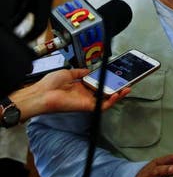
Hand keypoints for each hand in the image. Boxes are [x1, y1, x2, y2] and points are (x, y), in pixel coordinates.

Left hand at [10, 69, 130, 120]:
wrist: (42, 93)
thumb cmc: (49, 84)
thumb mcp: (67, 73)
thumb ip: (80, 72)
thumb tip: (88, 70)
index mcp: (80, 86)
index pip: (98, 84)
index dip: (107, 80)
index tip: (115, 75)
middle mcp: (85, 94)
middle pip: (104, 92)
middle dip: (116, 87)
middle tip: (125, 82)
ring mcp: (87, 101)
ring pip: (106, 100)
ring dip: (118, 95)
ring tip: (126, 88)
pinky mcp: (87, 106)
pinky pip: (102, 106)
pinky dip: (111, 101)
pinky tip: (117, 94)